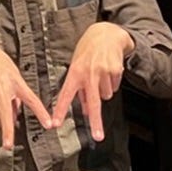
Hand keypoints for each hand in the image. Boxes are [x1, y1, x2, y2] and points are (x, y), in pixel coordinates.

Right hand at [0, 39, 52, 148]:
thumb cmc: (0, 64)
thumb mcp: (14, 75)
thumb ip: (17, 93)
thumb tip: (15, 114)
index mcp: (15, 81)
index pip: (31, 99)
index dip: (40, 112)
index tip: (48, 124)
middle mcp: (2, 85)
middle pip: (5, 112)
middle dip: (7, 130)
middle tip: (8, 145)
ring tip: (1, 105)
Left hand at [49, 22, 132, 142]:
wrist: (107, 34)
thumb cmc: (88, 51)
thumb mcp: (77, 65)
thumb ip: (79, 87)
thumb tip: (85, 108)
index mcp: (75, 72)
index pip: (65, 94)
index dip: (60, 110)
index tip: (55, 123)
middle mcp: (89, 73)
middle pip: (93, 102)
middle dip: (95, 121)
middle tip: (98, 137)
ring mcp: (103, 72)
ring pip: (105, 96)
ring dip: (103, 90)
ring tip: (100, 75)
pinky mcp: (116, 71)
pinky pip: (114, 88)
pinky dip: (112, 84)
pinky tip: (108, 71)